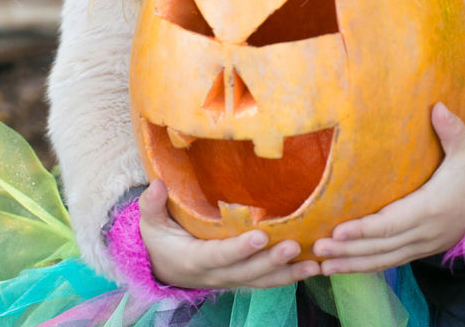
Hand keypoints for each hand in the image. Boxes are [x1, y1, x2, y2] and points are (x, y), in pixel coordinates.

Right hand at [137, 178, 321, 289]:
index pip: (219, 255)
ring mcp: (231, 278)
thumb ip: (151, 206)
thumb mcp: (150, 223)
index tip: (260, 234)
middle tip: (294, 246)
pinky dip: (289, 276)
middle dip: (271, 260)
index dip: (239, 248)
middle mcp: (216, 274)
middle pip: (247, 271)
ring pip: (261, 280)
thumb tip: (156, 185)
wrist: (164, 269)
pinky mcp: (242, 277)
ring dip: (288, 273)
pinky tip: (311, 268)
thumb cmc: (160, 240)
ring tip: (314, 264)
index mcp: (194, 260)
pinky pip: (266, 280)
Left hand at [313, 103, 464, 273]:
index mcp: (430, 209)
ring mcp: (419, 246)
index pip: (392, 223)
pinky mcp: (414, 251)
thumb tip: (437, 107)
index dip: (364, 229)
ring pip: (381, 260)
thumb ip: (452, 130)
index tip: (338, 229)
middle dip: (348, 249)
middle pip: (380, 246)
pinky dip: (362, 267)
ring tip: (320, 264)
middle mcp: (423, 233)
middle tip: (316, 248)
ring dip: (350, 263)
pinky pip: (386, 263)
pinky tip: (339, 267)